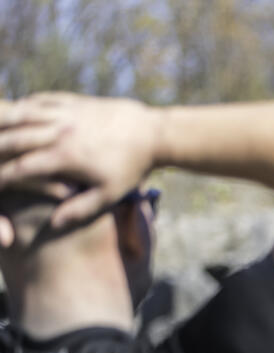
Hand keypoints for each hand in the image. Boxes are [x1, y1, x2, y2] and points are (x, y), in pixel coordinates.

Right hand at [0, 93, 160, 227]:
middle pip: (14, 138)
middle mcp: (60, 131)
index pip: (22, 167)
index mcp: (66, 156)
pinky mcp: (72, 101)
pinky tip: (16, 111)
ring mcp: (65, 113)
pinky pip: (39, 100)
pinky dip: (24, 106)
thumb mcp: (110, 194)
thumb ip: (81, 210)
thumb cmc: (131, 167)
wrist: (152, 133)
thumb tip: (55, 224)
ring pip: (23, 114)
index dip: (3, 177)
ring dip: (5, 122)